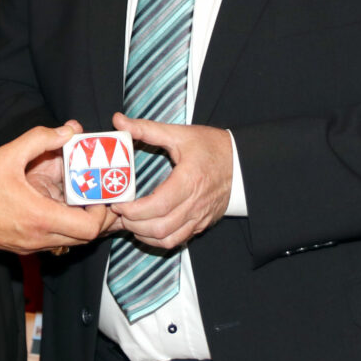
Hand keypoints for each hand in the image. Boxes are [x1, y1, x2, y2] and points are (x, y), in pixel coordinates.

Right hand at [0, 124, 106, 252]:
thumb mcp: (7, 155)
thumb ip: (39, 139)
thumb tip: (68, 130)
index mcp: (40, 218)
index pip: (89, 229)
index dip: (101, 211)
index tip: (97, 190)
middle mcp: (40, 237)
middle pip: (86, 237)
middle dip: (95, 213)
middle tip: (92, 190)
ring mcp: (33, 245)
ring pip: (71, 239)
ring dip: (78, 217)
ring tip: (73, 191)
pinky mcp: (25, 246)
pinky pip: (55, 238)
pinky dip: (62, 221)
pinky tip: (52, 198)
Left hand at [109, 112, 231, 248]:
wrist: (242, 162)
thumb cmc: (211, 146)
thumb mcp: (179, 133)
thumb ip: (146, 128)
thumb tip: (118, 120)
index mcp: (189, 180)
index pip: (158, 205)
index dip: (134, 210)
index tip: (118, 203)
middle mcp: (195, 204)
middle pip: (160, 227)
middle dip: (133, 224)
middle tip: (118, 211)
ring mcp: (199, 217)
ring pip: (167, 239)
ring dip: (143, 235)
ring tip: (129, 221)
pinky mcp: (201, 224)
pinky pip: (177, 240)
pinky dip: (158, 239)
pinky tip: (145, 228)